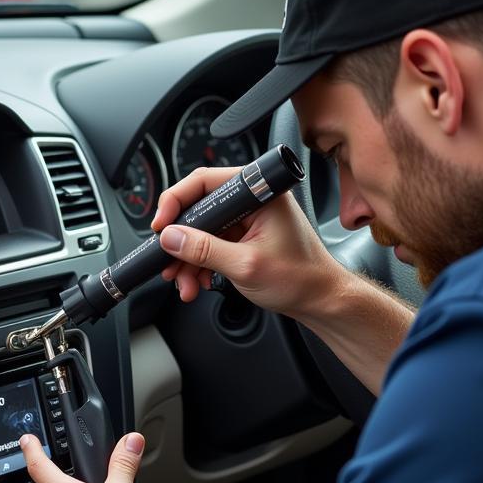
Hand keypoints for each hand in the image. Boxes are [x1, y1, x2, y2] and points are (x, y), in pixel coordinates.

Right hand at [152, 164, 342, 319]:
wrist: (320, 300)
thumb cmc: (300, 278)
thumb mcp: (245, 266)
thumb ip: (204, 250)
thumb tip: (170, 238)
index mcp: (260, 193)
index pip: (205, 182)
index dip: (176, 202)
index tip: (161, 226)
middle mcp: (252, 200)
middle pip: (199, 209)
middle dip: (180, 240)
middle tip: (167, 261)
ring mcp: (247, 219)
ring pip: (201, 231)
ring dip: (187, 258)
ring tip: (183, 283)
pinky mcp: (243, 236)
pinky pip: (210, 244)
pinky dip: (199, 264)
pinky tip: (197, 282)